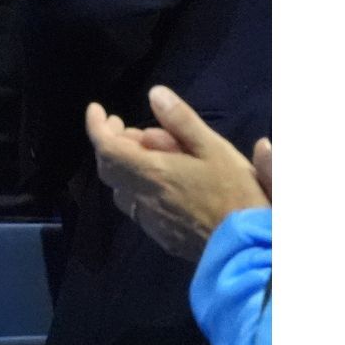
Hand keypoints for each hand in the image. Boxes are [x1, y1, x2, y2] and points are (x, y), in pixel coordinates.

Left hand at [85, 86, 270, 261]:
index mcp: (151, 174)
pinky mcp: (163, 238)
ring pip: (123, 190)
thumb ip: (181, 121)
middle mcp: (143, 200)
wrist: (248, 250)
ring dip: (127, 167)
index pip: (106, 149)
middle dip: (114, 143)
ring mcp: (151, 222)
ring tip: (150, 151)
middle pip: (110, 169)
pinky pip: (139, 207)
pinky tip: (164, 182)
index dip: (96, 126)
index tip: (98, 109)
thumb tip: (154, 94)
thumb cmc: (235, 194)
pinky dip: (140, 187)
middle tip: (130, 128)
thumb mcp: (215, 148)